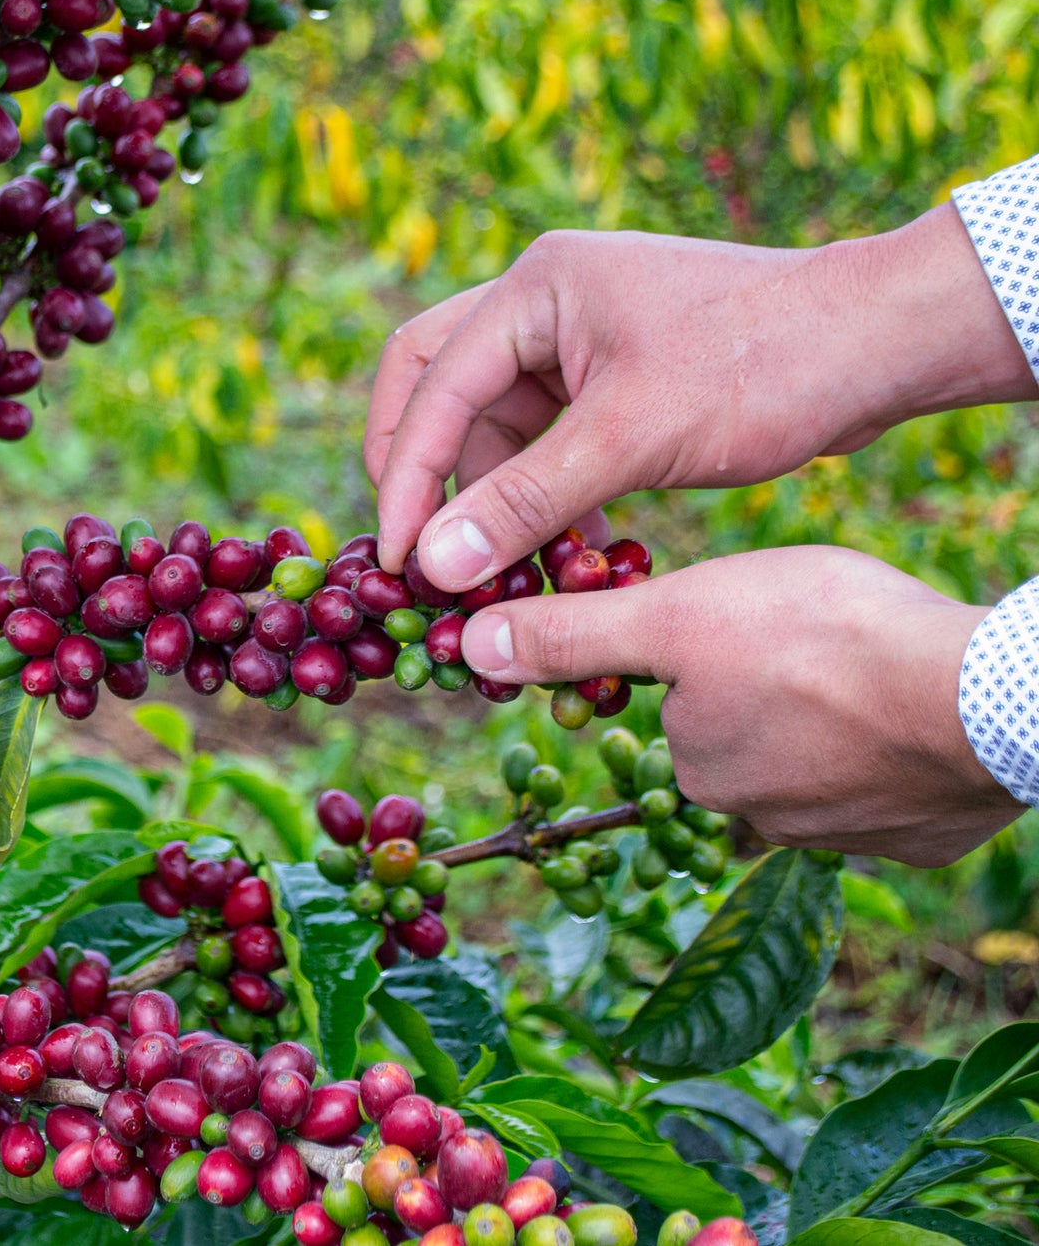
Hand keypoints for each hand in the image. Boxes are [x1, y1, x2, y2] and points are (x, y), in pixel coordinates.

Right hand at [363, 204, 1028, 589]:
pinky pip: (545, 438)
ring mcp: (578, 336)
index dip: (408, 479)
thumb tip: (435, 568)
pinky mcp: (614, 375)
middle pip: (435, 385)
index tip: (403, 561)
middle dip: (424, 472)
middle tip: (419, 549)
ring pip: (493, 421)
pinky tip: (565, 552)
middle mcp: (543, 301)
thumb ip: (524, 503)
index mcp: (535, 287)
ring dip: (493, 495)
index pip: (432, 385)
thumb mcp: (631, 439)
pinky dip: (544, 495)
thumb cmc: (761, 369)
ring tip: (504, 571)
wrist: (881, 346)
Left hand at [457, 546, 1021, 865]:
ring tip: (869, 665)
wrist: (984, 696)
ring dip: (835, 717)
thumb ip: (573, 636)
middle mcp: (762, 823)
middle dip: (771, 688)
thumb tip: (468, 652)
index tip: (755, 628)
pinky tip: (914, 706)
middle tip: (817, 638)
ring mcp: (848, 838)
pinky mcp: (922, 838)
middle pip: (748, 739)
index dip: (708, 657)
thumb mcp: (676, 614)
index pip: (683, 710)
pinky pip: (892, 784)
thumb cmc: (822, 638)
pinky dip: (898, 746)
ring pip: (819, 761)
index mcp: (699, 771)